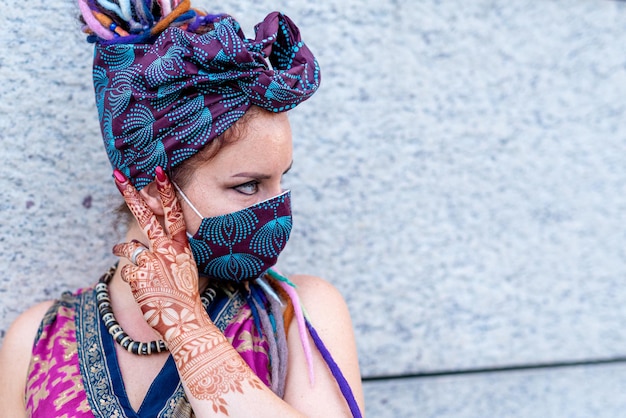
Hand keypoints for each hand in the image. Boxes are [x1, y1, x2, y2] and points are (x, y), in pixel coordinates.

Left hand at [112, 167, 207, 340]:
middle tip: (118, 176)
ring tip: (121, 249)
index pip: (174, 212)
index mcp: (182, 246)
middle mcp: (167, 250)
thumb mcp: (182, 268)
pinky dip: (131, 277)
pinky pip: (126, 270)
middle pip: (147, 217)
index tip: (158, 170)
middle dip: (131, 195)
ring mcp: (151, 262)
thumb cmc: (185, 296)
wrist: (185, 322)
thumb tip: (135, 241)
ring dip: (124, 248)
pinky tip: (141, 287)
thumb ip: (164, 251)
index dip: (166, 191)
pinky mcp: (137, 277)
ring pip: (129, 246)